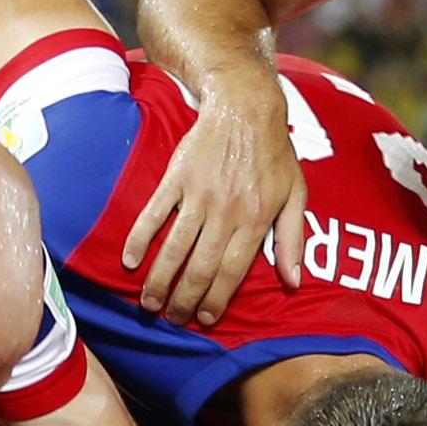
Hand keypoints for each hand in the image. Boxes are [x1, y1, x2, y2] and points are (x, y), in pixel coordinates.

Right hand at [117, 92, 301, 326]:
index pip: (232, 272)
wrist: (246, 107)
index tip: (206, 318)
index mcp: (256, 219)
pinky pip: (154, 214)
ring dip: (160, 279)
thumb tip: (294, 281)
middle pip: (201, 267)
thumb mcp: (296, 195)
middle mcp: (226, 211)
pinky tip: (130, 261)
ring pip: (175, 247)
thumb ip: (293, 239)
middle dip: (185, 299)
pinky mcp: (177, 177)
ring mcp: (199, 194)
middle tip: (173, 318)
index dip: (217, 300)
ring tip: (149, 303)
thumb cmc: (275, 153)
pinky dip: (140, 238)